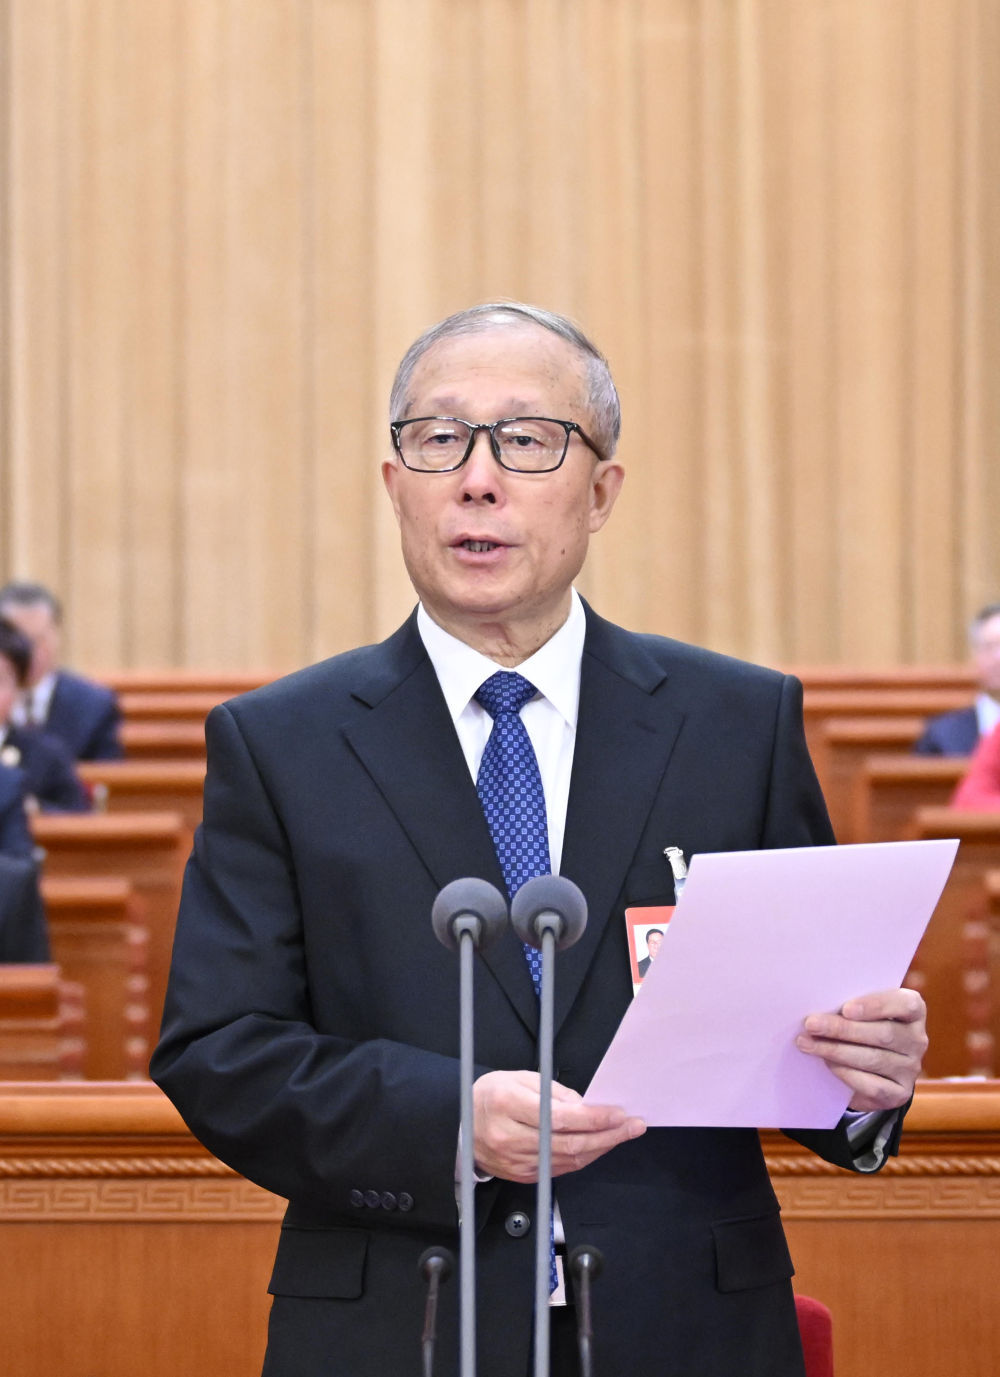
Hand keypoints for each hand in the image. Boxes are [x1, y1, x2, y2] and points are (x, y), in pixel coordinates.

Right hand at [472, 1069, 645, 1182]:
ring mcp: (516, 1161)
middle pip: (569, 1144)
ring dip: (600, 1148)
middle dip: (608, 1135)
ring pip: (568, 1160)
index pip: (561, 1118)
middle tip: (633, 1126)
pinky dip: (583, 1158)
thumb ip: (554, 1092)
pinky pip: (560, 1170)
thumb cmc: (491, 1096)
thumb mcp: (520, 1078)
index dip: (595, 1118)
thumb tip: (586, 1107)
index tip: (619, 1113)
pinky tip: (597, 1146)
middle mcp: (511, 1137)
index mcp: (508, 1106)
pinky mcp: (522, 1176)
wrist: (461, 1125)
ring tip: (621, 1135)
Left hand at [796, 988, 927, 1111]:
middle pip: (883, 1034)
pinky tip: (826, 1063)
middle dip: (842, 1029)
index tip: (845, 1009)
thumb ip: (851, 1006)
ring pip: (874, 1059)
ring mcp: (911, 1069)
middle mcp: (917, 1040)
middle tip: (811, 1024)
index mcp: (913, 1011)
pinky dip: (845, 1073)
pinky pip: (872, 1085)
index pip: (905, 1005)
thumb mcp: (861, 1010)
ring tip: (807, 1043)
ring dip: (836, 1050)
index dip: (876, 1006)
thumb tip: (820, 1008)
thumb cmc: (861, 1024)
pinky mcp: (899, 1093)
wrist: (871, 1066)